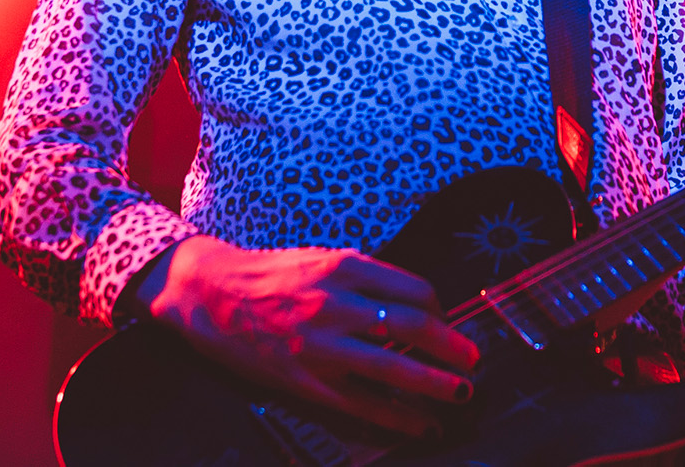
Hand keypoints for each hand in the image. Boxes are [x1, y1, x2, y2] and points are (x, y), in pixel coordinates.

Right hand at [132, 236, 478, 437]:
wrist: (211, 293)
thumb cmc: (272, 275)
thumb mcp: (323, 260)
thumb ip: (367, 280)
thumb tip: (416, 306)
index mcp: (345, 268)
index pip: (415, 290)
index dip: (441, 310)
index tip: (448, 322)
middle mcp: (337, 304)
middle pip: (413, 327)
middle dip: (452, 347)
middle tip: (473, 360)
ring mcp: (321, 345)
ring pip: (394, 368)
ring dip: (436, 384)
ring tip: (461, 393)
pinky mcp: (305, 380)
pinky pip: (363, 404)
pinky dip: (399, 417)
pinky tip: (420, 424)